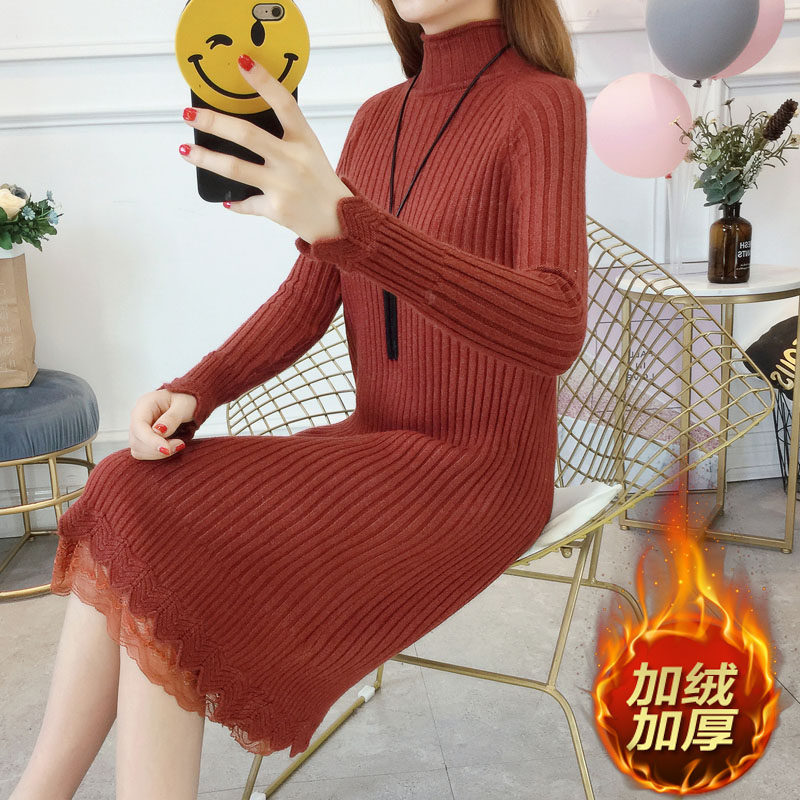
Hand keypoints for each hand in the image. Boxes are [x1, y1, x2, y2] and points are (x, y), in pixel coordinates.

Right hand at [129, 389, 196, 459]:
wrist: (188, 400)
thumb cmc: (186, 399)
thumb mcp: (184, 405)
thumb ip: (172, 417)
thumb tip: (159, 431)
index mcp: (145, 404)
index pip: (139, 426)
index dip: (151, 441)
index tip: (167, 449)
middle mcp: (138, 416)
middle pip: (136, 441)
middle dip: (157, 448)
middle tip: (180, 444)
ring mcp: (139, 428)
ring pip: (139, 450)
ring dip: (158, 453)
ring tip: (178, 444)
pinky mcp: (144, 439)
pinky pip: (144, 453)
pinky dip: (157, 455)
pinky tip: (171, 447)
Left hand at [178, 52, 353, 243]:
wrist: (339, 222)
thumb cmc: (320, 183)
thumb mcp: (310, 151)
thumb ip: (285, 136)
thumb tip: (243, 124)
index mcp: (304, 140)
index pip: (284, 103)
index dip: (263, 81)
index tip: (242, 62)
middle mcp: (293, 160)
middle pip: (247, 135)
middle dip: (213, 122)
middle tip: (190, 115)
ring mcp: (283, 185)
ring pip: (234, 168)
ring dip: (205, 158)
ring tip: (186, 151)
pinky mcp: (275, 209)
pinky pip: (246, 203)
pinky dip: (234, 202)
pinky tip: (225, 198)